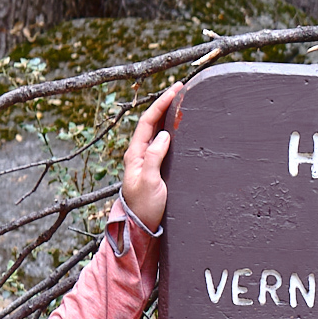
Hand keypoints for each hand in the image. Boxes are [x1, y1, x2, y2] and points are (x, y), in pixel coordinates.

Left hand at [121, 83, 181, 231]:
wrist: (140, 228)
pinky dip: (171, 131)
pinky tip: (180, 129)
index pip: (147, 121)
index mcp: (135, 154)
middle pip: (152, 122)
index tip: (176, 90)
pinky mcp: (154, 169)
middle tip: (182, 91)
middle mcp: (139, 154)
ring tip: (182, 104)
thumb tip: (164, 134)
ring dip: (168, 116)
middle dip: (165, 104)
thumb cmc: (143, 208)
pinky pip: (162, 144)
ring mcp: (146, 161)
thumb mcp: (149, 182)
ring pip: (157, 131)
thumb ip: (154, 157)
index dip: (161, 103)